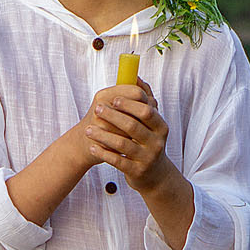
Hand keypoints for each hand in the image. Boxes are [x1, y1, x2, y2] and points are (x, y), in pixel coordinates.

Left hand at [81, 79, 177, 193]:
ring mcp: (147, 158)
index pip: (147, 111)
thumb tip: (134, 75)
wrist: (152, 174)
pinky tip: (92, 146)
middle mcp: (156, 142)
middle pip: (133, 126)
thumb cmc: (146, 141)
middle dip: (113, 116)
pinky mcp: (136, 171)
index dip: (130, 104)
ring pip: (122, 144)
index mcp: (160, 127)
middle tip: (96, 109)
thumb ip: (143, 99)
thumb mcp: (150, 123)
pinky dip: (103, 153)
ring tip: (88, 130)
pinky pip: (117, 161)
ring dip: (103, 136)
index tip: (114, 99)